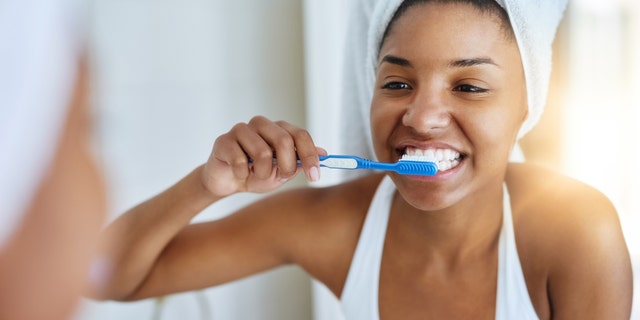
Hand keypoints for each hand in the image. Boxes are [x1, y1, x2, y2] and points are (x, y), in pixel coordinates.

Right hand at [202, 116, 325, 196]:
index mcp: (279, 129)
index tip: (314, 177)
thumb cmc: (256, 174)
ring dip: (262, 172)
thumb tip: (324, 153)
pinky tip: (239, 174)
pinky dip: (243, 174)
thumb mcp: (283, 172)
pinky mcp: (223, 140)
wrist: (228, 182)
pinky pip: (240, 160)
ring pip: (262, 152)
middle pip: (284, 140)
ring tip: (255, 175)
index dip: (310, 156)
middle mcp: (261, 124)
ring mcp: (241, 130)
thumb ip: (300, 162)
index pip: (300, 135)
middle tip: (281, 177)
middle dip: (286, 166)